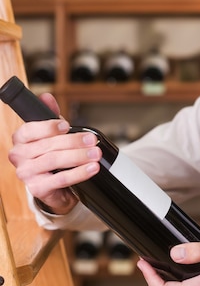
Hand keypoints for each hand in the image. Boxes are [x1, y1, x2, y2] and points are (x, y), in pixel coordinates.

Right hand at [8, 92, 101, 214]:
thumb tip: (46, 97)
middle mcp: (19, 156)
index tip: (67, 125)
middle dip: (73, 142)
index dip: (49, 127)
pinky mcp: (37, 188)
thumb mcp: (52, 134)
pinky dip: (79, 173)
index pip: (30, 130)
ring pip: (54, 161)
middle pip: (47, 146)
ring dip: (78, 156)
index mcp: (20, 139)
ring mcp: (26, 173)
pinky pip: (60, 180)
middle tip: (92, 140)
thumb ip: (50, 115)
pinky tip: (91, 168)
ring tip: (94, 153)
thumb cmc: (51, 155)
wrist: (56, 186)